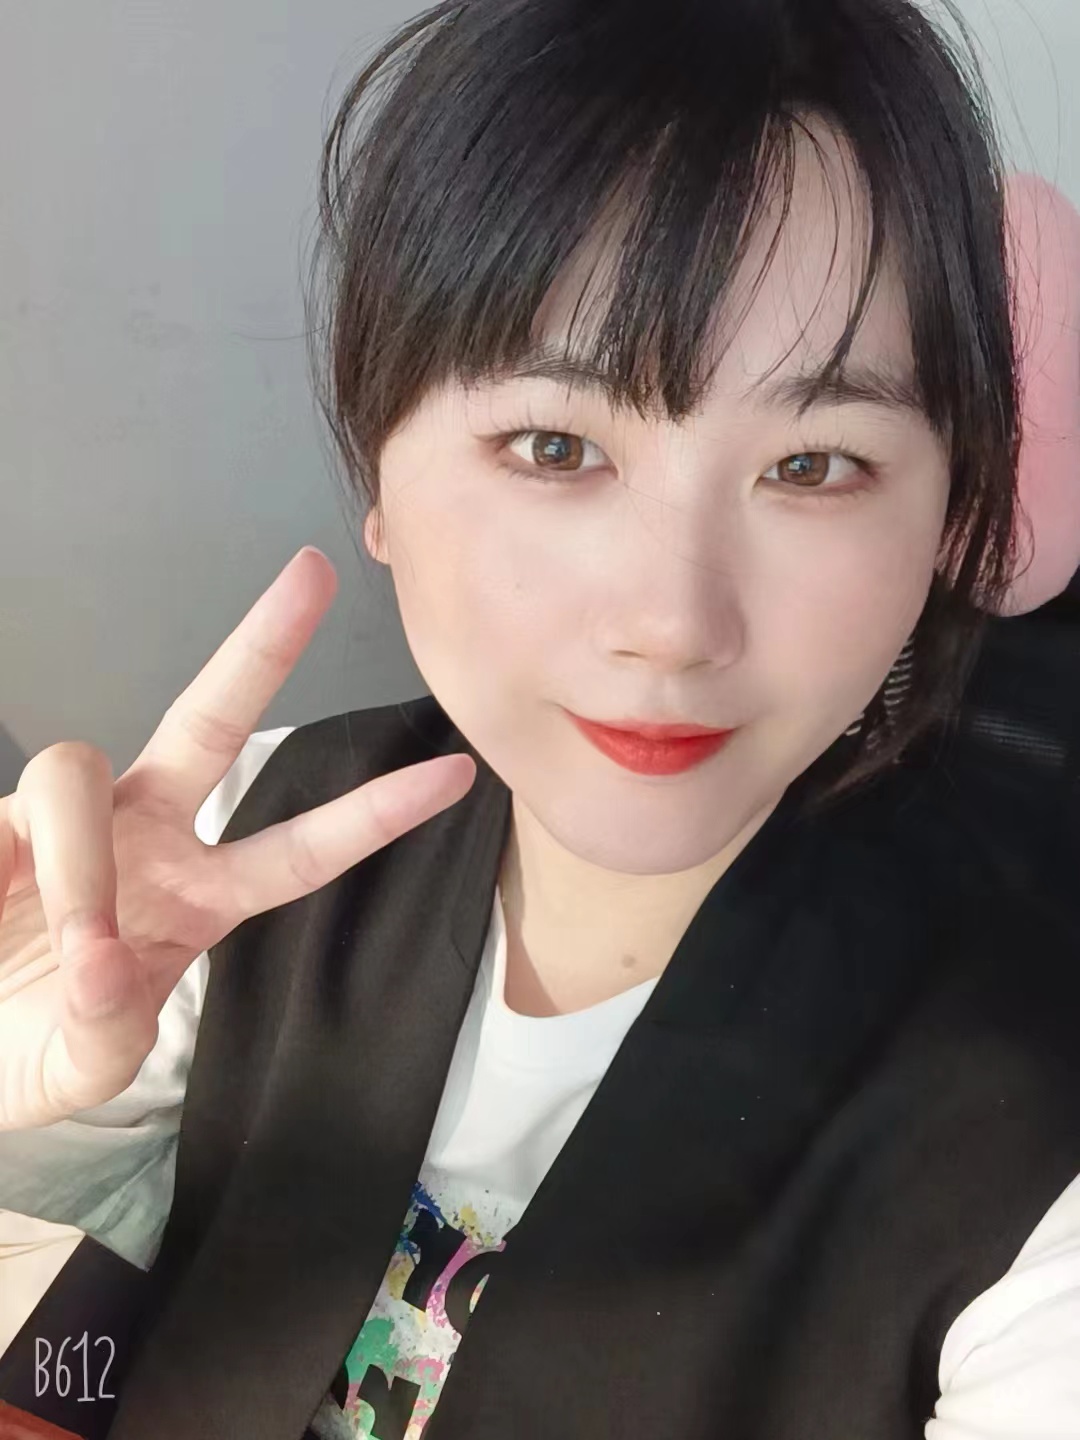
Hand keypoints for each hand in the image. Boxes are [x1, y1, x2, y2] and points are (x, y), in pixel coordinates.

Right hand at [0, 547, 475, 1129]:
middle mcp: (145, 835)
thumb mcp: (85, 1064)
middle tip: (313, 573)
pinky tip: (3, 909)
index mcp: (199, 895)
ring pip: (80, 773)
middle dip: (261, 648)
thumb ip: (106, 1031)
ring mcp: (68, 818)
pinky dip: (27, 864)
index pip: (303, 850)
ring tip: (74, 946)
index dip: (376, 813)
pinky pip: (18, 810)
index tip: (457, 774)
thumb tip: (102, 962)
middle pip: (210, 721)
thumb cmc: (24, 1046)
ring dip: (82, 864)